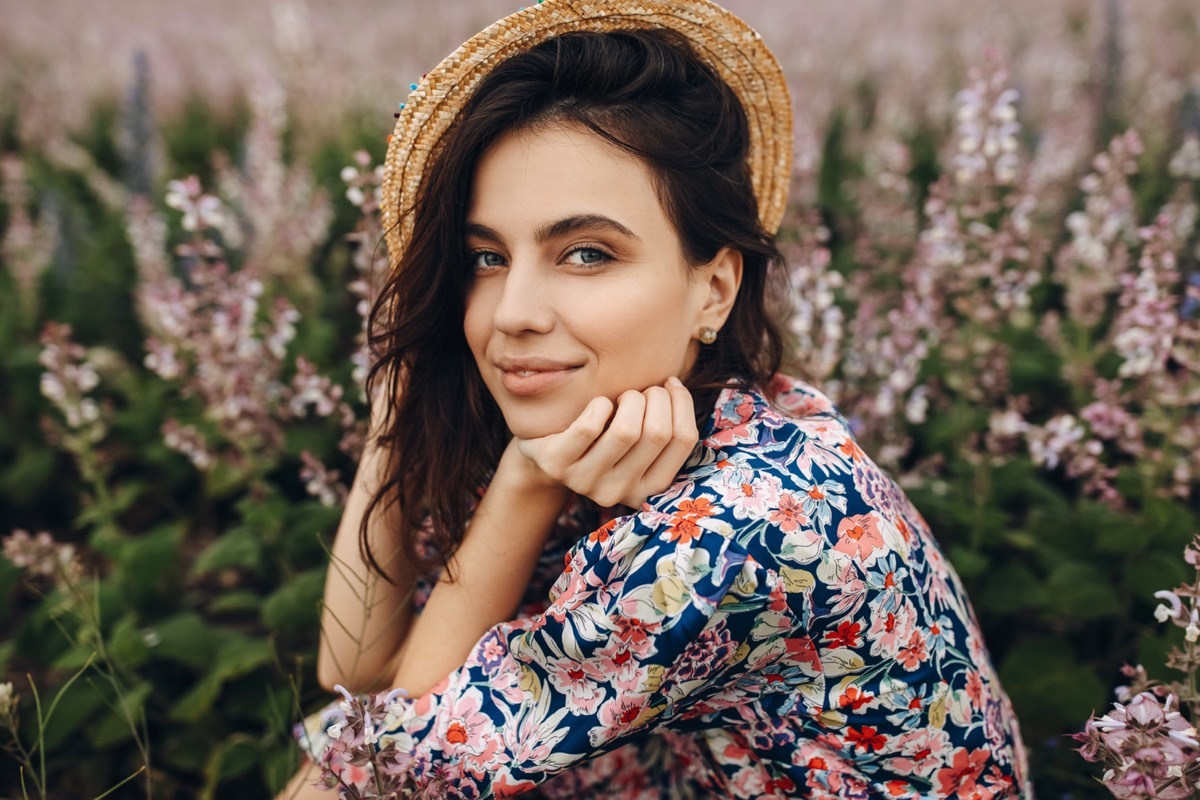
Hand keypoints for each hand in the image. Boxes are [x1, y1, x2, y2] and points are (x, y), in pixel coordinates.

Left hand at [514, 376, 698, 507]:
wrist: (546, 456)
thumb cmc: (602, 439)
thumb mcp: (635, 443)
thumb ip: (663, 425)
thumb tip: (675, 385)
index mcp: (649, 488)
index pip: (684, 440)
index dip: (682, 402)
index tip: (670, 383)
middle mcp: (620, 491)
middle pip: (657, 433)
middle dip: (656, 397)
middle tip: (642, 390)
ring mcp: (587, 482)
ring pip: (626, 431)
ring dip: (630, 399)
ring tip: (622, 397)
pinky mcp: (558, 465)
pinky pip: (589, 429)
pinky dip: (599, 405)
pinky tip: (598, 404)